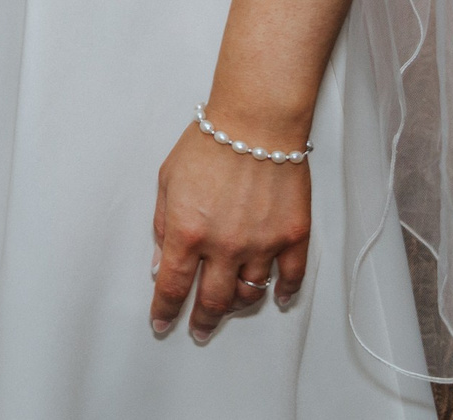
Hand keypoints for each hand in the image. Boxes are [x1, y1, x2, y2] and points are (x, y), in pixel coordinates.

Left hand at [148, 120, 310, 343]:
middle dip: (202, 320)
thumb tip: (159, 261)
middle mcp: (224, 245)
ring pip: (249, 293)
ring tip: (229, 307)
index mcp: (187, 232)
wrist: (255, 122)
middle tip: (198, 330)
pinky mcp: (293, 236)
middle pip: (212, 301)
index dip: (165, 310)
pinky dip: (283, 293)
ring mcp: (262, 244)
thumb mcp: (167, 180)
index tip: (162, 323)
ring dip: (237, 306)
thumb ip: (161, 223)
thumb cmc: (207, 144)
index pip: (172, 285)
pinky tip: (275, 298)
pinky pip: (290, 277)